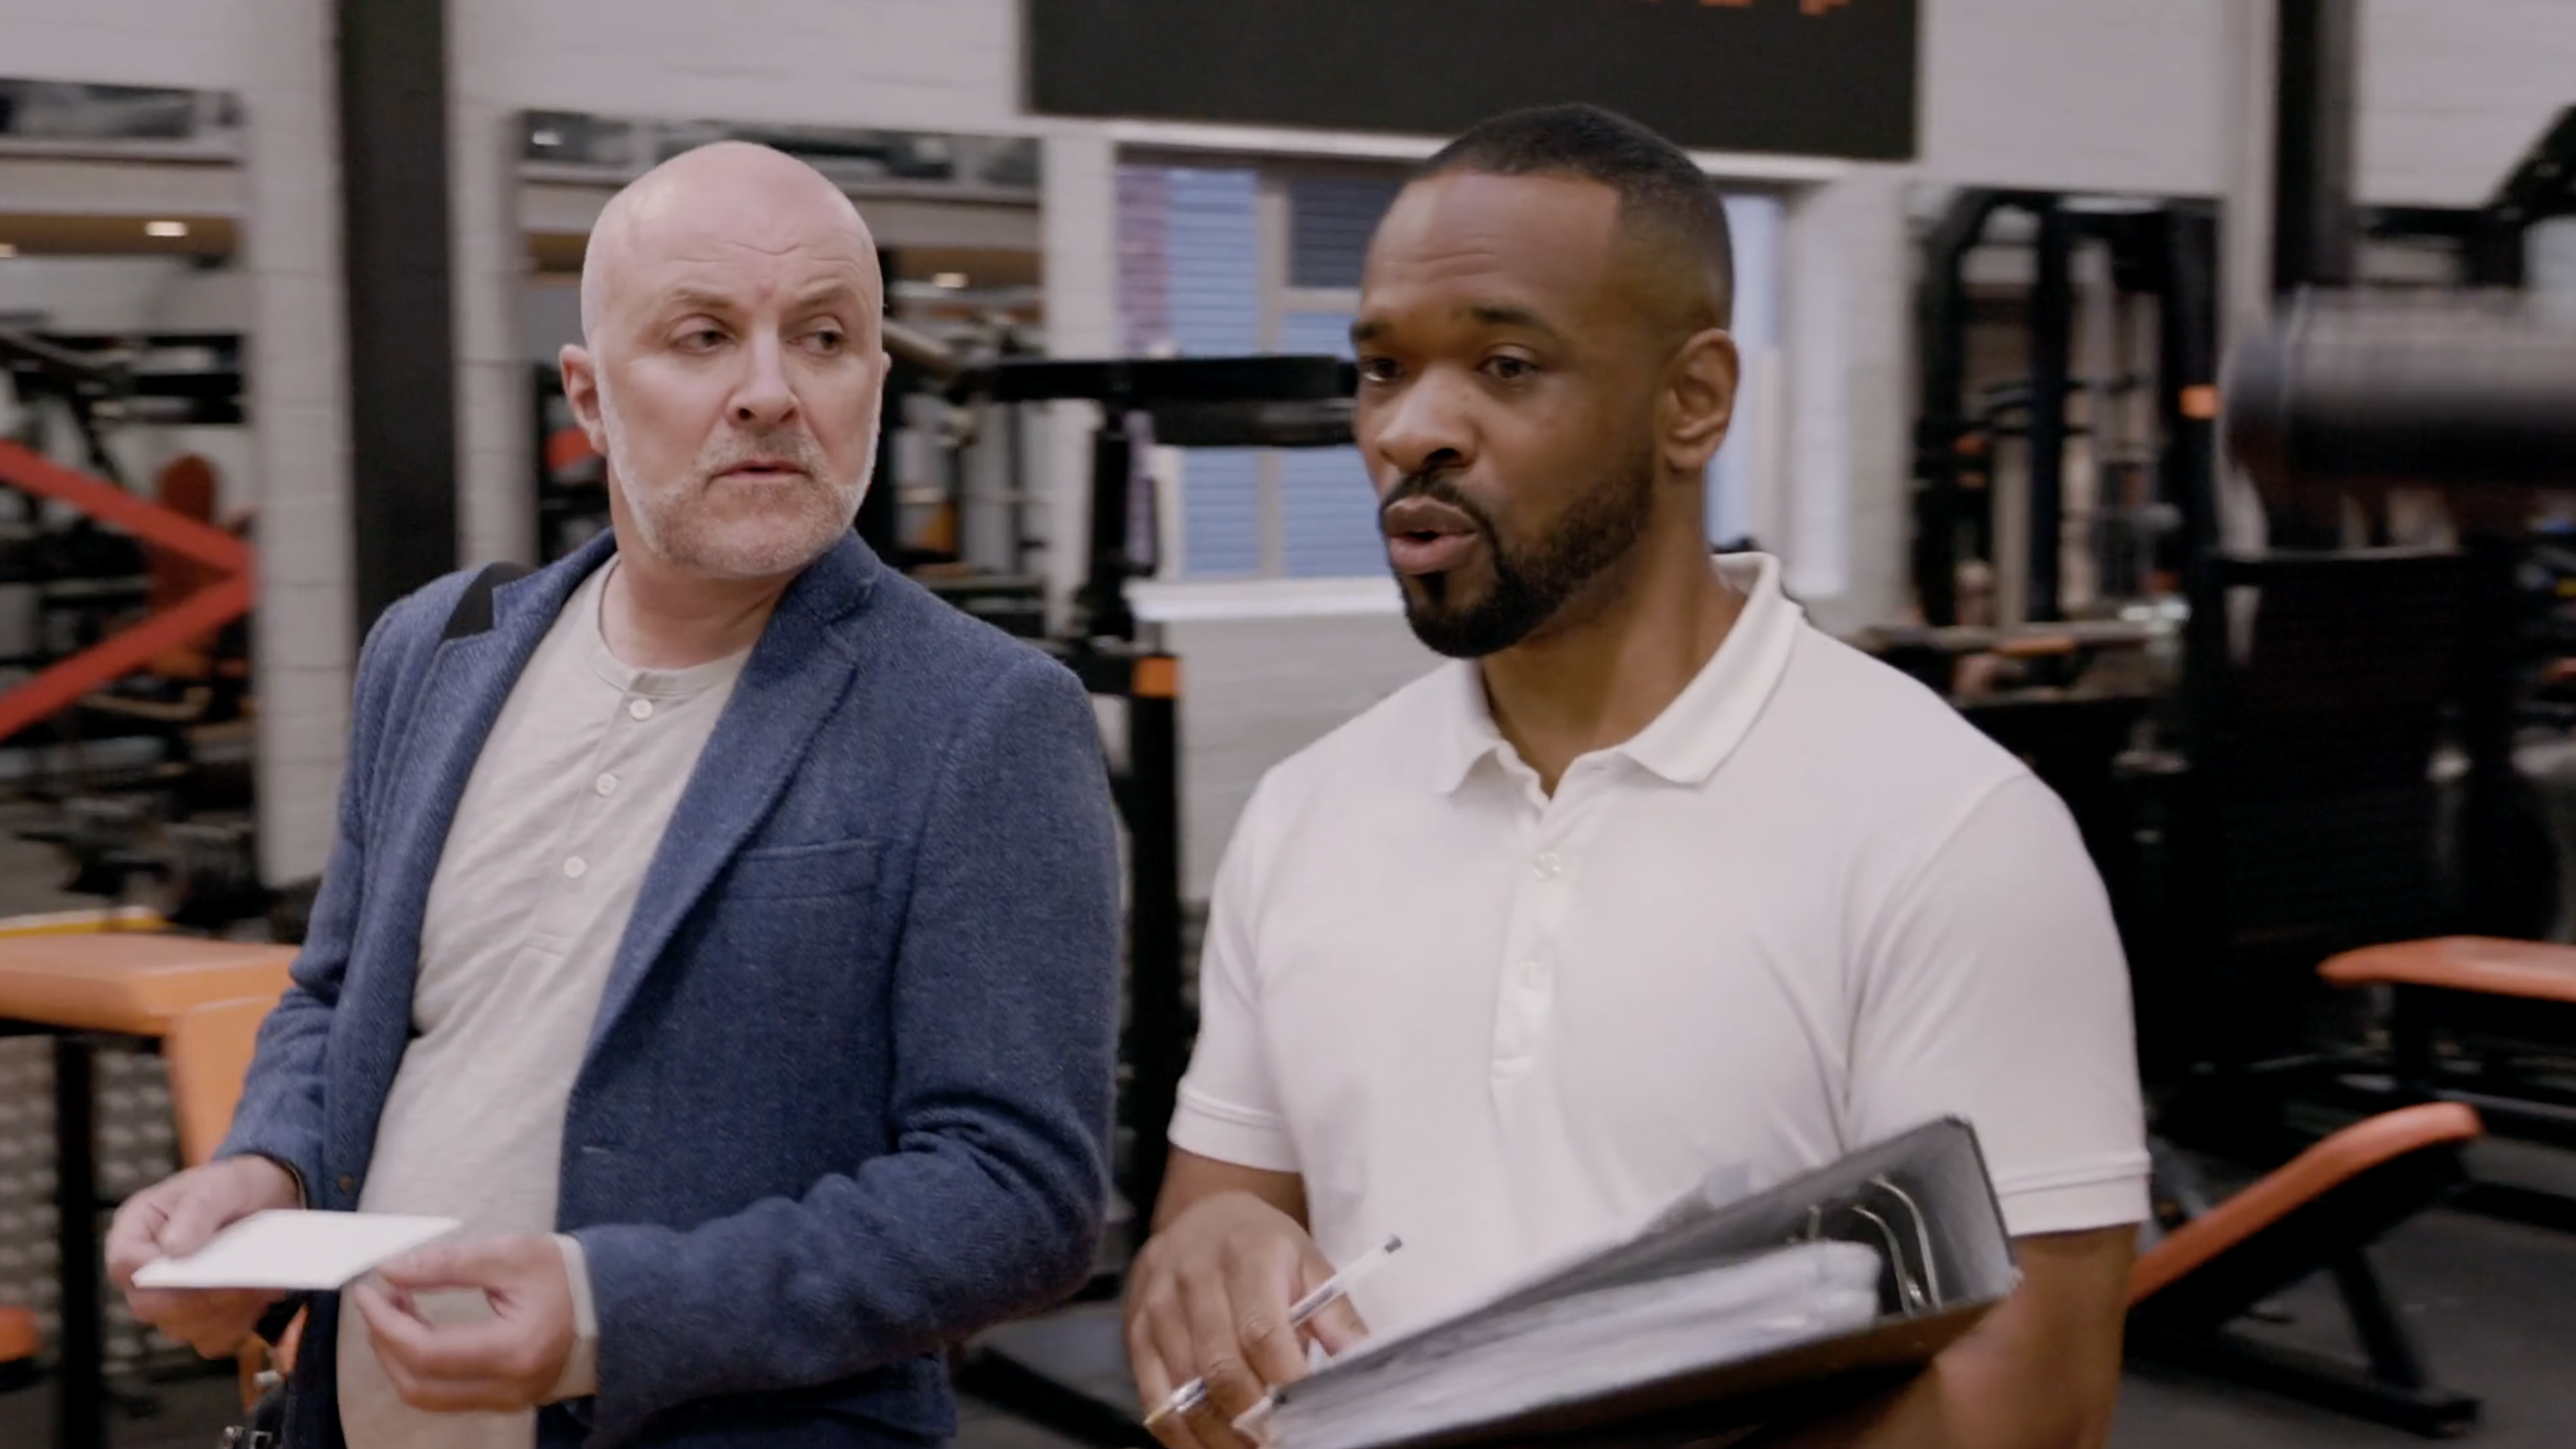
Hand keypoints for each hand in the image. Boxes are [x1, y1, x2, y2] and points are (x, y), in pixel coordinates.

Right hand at [104, 1156, 297, 1356]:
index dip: (152, 1273)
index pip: (123, 1264)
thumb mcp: (221, 1185)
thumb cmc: (234, 1188)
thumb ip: (197, 1212)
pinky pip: (214, 1338)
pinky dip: (241, 1321)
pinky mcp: (202, 1320)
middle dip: (201, 1297)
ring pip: (184, 1329)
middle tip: (243, 1280)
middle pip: (151, 1307)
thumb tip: (173, 1250)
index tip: (193, 1266)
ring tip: (262, 1284)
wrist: (270, 1201)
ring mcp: (171, 1302)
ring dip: (227, 1311)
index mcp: (135, 1232)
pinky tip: (263, 1296)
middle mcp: (145, 1274)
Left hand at [351, 1234, 576, 1413]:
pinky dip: (419, 1365)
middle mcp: (508, 1387)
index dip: (387, 1324)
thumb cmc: (564, 1275)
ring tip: (397, 1311)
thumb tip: (391, 1270)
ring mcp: (505, 1400)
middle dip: (385, 1342)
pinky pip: (444, 1394)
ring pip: (426, 1396)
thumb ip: (448, 1263)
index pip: (428, 1352)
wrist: (610, 1304)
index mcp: (514, 1349)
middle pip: (418, 1384)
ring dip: (398, 1356)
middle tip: (379, 1300)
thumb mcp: (510, 1255)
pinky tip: (419, 1329)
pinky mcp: (502, 1401)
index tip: (367, 1292)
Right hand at [1124, 1193, 1367, 1448]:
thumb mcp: (1309, 1265)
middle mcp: (1195, 1278)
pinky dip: (1182, 1436)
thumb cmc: (1264, 1247)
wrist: (1201, 1215)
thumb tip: (1365, 1364)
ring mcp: (1158, 1307)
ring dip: (1221, 1435)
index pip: (1263, 1331)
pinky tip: (1212, 1447)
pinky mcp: (1134, 1332)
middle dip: (1254, 1419)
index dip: (1286, 1381)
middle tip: (1281, 1444)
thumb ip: (1337, 1318)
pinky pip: (1154, 1399)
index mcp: (1248, 1257)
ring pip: (1185, 1390)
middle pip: (1221, 1367)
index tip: (1310, 1418)